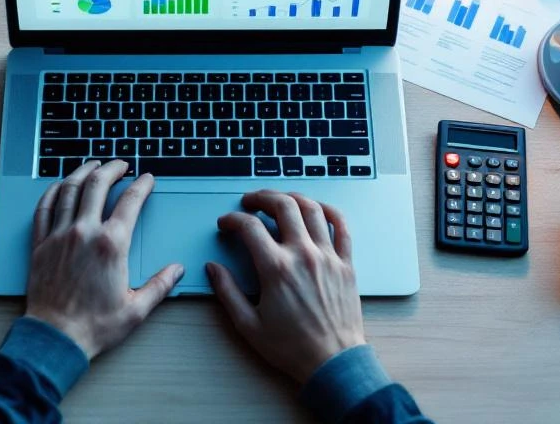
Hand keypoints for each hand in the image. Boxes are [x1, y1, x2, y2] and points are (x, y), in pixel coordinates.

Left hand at [25, 159, 183, 359]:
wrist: (55, 338)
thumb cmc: (94, 326)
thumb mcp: (136, 309)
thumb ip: (160, 285)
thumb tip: (177, 270)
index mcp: (111, 245)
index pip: (130, 201)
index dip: (142, 185)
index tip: (147, 178)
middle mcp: (84, 233)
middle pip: (97, 185)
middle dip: (112, 168)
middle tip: (121, 163)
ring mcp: (59, 236)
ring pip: (70, 190)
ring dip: (83, 172)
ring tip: (93, 165)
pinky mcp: (41, 244)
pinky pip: (44, 208)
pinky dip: (53, 191)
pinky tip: (60, 186)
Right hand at [207, 191, 364, 383]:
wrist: (333, 362)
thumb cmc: (292, 347)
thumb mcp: (248, 325)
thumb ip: (227, 292)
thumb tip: (213, 268)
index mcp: (276, 269)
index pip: (249, 227)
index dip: (232, 220)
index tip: (227, 224)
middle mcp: (303, 255)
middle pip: (282, 206)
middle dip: (261, 197)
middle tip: (250, 201)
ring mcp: (328, 256)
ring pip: (312, 209)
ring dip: (292, 197)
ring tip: (280, 199)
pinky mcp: (346, 263)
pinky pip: (342, 226)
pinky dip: (329, 210)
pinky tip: (317, 208)